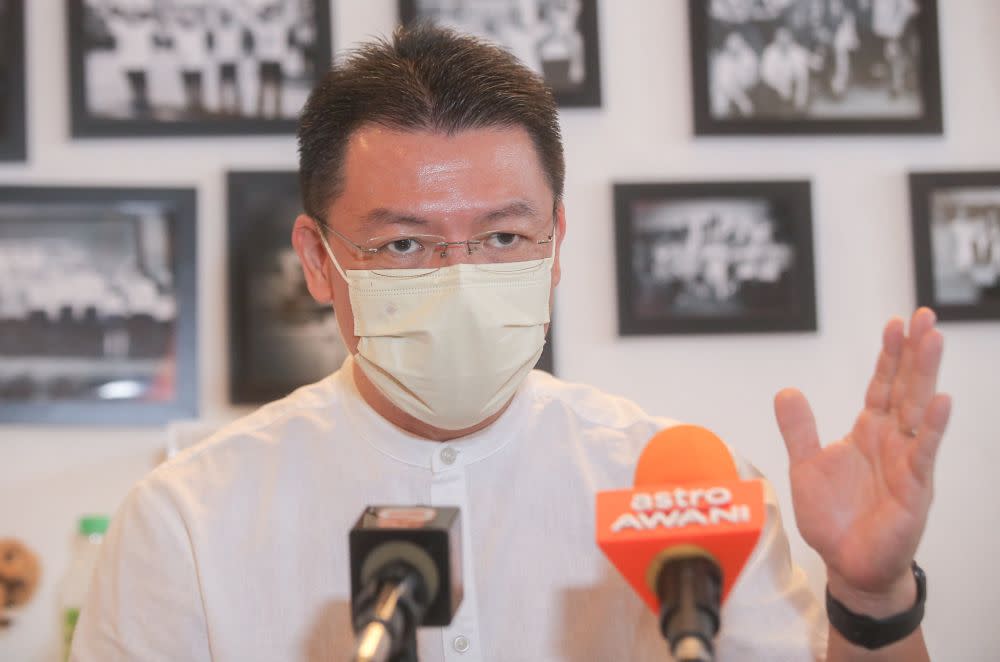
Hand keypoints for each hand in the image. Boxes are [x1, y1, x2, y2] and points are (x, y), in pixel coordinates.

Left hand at [773, 308, 950, 611]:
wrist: (848, 565)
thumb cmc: (834, 518)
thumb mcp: (805, 466)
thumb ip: (798, 429)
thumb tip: (786, 390)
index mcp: (868, 433)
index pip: (882, 385)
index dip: (888, 355)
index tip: (896, 323)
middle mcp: (892, 441)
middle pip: (905, 388)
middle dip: (914, 351)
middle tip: (924, 315)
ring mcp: (907, 462)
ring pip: (919, 410)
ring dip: (927, 375)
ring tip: (934, 339)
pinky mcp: (915, 488)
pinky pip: (924, 452)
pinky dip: (933, 426)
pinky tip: (942, 400)